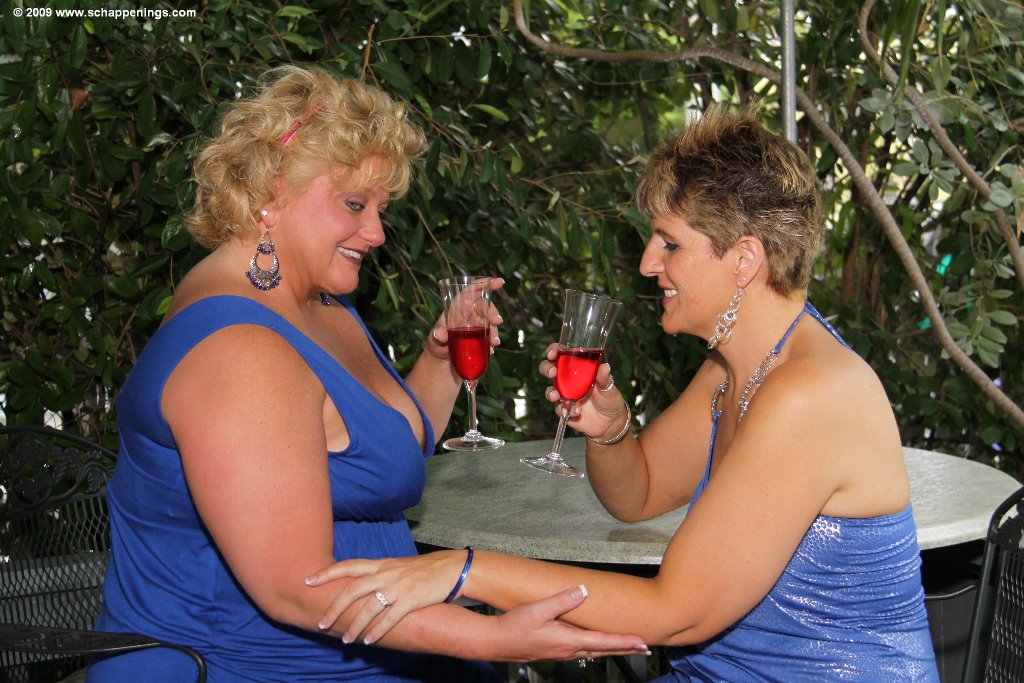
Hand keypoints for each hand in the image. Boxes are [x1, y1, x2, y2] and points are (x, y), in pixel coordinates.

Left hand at [306, 550, 465, 643]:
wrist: (451, 568)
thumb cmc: (423, 569)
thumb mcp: (398, 566)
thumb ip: (379, 574)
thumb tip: (359, 586)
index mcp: (381, 564)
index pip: (348, 566)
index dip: (327, 573)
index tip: (308, 581)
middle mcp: (386, 573)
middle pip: (353, 589)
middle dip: (335, 607)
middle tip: (321, 622)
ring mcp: (399, 587)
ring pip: (370, 607)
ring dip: (355, 625)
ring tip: (346, 639)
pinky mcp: (412, 600)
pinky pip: (391, 618)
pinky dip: (378, 631)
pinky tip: (369, 641)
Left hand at [426, 277, 504, 360]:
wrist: (441, 359)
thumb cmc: (436, 343)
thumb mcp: (434, 339)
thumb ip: (437, 335)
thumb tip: (440, 333)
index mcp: (458, 306)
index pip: (471, 291)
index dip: (485, 284)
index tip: (499, 283)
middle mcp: (469, 313)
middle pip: (484, 307)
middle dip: (492, 312)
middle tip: (497, 321)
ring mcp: (477, 326)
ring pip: (490, 323)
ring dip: (494, 331)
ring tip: (494, 342)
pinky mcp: (481, 338)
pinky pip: (490, 337)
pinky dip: (492, 342)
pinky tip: (490, 350)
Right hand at [490, 585, 649, 661]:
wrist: (495, 642)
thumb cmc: (514, 626)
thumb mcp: (538, 609)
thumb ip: (562, 599)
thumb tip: (584, 590)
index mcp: (568, 640)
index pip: (603, 642)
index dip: (623, 641)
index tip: (642, 642)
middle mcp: (568, 650)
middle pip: (603, 651)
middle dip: (624, 648)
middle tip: (644, 648)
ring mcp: (561, 652)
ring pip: (593, 652)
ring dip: (612, 649)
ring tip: (626, 647)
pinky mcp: (554, 651)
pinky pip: (582, 651)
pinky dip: (596, 649)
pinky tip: (595, 646)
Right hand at [538, 343, 626, 437]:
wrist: (611, 423)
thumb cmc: (610, 400)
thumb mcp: (609, 387)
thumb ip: (604, 378)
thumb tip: (605, 366)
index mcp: (578, 369)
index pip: (562, 355)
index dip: (554, 351)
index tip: (553, 353)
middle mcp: (568, 381)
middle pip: (550, 370)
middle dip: (546, 368)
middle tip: (552, 372)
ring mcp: (565, 395)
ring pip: (550, 390)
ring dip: (550, 392)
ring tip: (556, 396)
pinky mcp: (564, 410)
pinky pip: (559, 409)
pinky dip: (565, 410)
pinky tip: (577, 411)